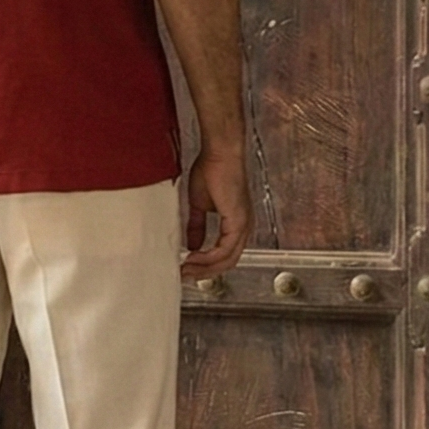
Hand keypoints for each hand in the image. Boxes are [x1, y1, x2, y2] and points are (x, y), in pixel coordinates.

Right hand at [181, 145, 251, 276]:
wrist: (219, 154)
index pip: (225, 254)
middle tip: (185, 275)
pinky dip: (208, 258)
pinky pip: (224, 250)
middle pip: (228, 263)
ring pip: (227, 260)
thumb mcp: (199, 204)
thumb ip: (197, 226)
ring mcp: (243, 226)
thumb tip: (193, 245)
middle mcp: (244, 227)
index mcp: (237, 224)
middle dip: (205, 272)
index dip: (206, 264)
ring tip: (186, 269)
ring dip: (205, 268)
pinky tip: (193, 257)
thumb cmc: (212, 169)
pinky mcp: (238, 222)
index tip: (187, 267)